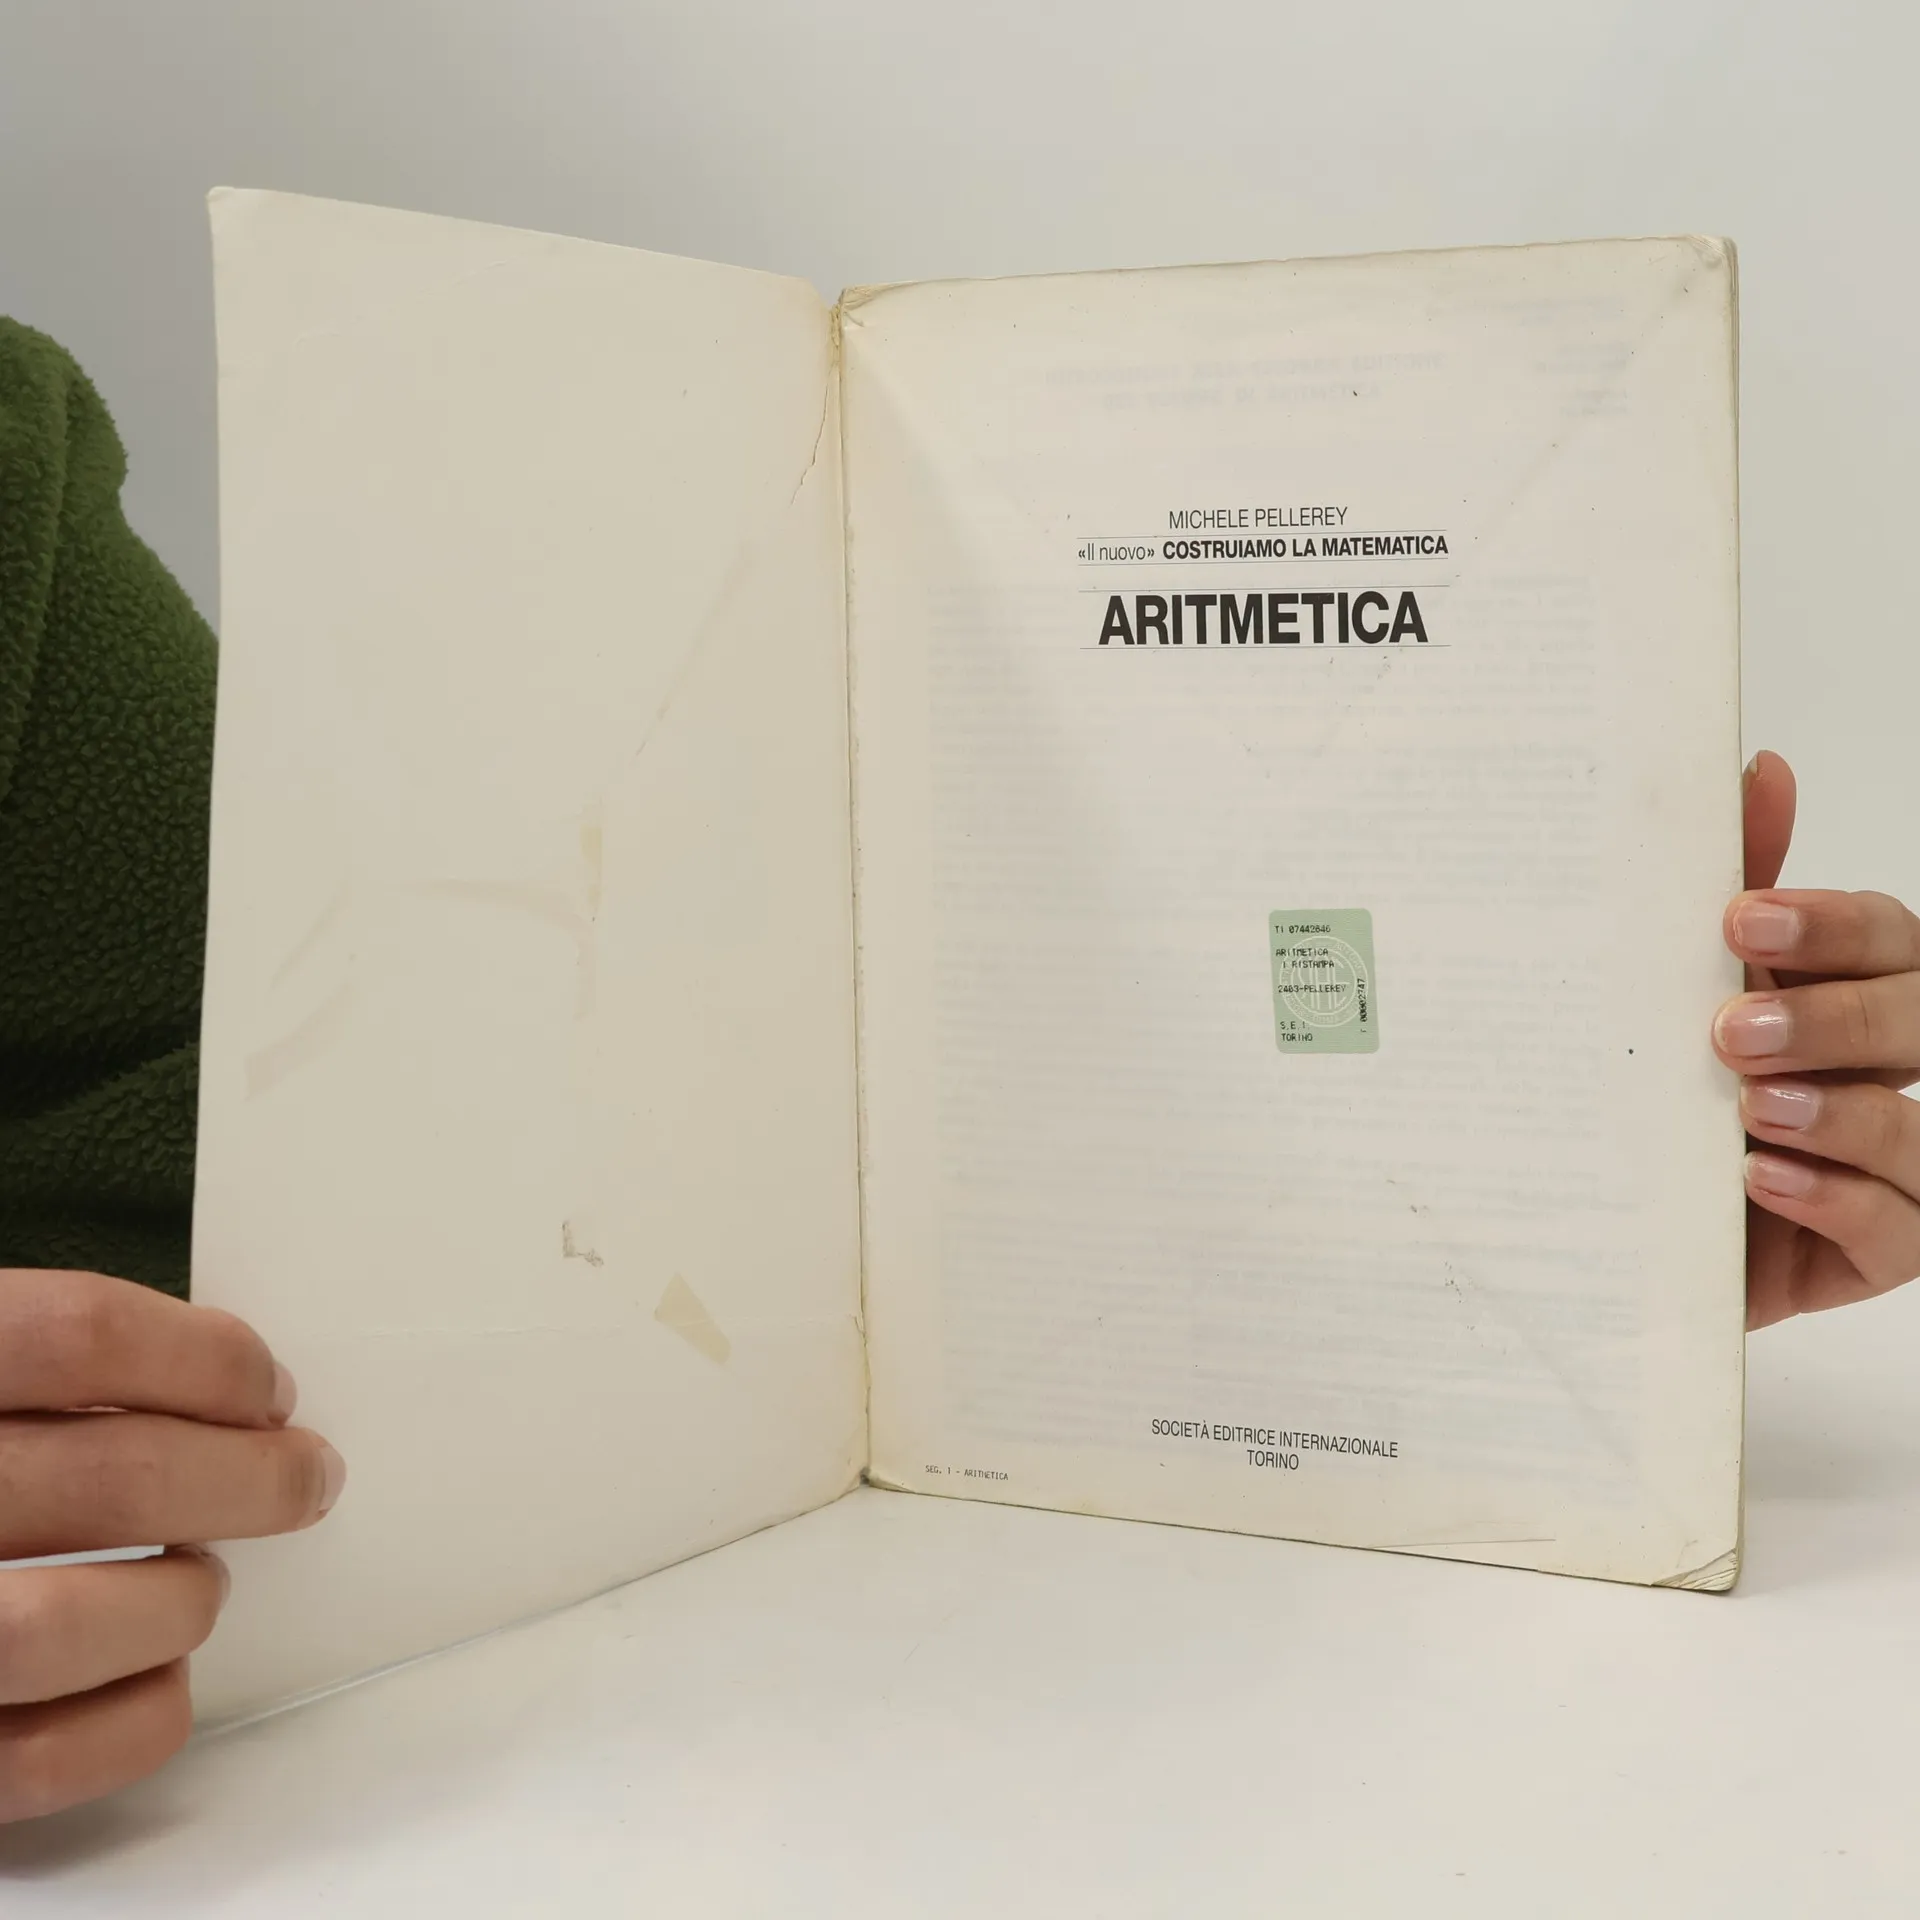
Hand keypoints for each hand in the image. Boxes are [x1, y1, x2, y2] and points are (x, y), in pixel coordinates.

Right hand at [0, 1270, 342, 1821]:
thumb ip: (48, 1373)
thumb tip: (222, 1392)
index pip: (80, 1336)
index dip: (205, 1357)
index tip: (268, 1387)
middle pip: (115, 1476)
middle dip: (249, 1478)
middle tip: (304, 1477)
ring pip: (70, 1625)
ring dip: (178, 1602)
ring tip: (201, 1582)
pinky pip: (38, 1760)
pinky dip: (133, 1719)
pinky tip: (154, 1676)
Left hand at [1718, 752, 1919, 1326]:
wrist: (1613, 1221)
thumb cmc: (1667, 1092)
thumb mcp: (1682, 990)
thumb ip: (1734, 887)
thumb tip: (1761, 768)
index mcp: (1851, 995)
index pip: (1889, 940)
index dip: (1832, 926)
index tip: (1740, 919)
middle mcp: (1884, 1075)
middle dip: (1836, 1020)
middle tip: (1733, 1030)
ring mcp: (1892, 1168)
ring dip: (1840, 1115)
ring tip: (1752, 1109)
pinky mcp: (1872, 1252)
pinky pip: (1896, 1230)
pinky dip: (1835, 1200)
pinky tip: (1767, 1179)